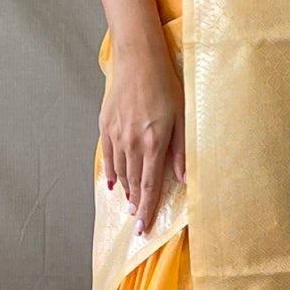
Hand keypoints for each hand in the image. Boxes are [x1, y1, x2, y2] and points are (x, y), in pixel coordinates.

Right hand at [100, 38, 185, 233]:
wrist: (138, 60)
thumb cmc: (165, 85)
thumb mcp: (182, 117)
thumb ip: (181, 151)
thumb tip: (183, 179)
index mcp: (153, 144)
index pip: (149, 186)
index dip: (147, 210)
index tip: (143, 229)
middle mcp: (132, 143)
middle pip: (133, 183)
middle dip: (136, 204)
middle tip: (138, 220)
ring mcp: (116, 135)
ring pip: (119, 172)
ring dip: (125, 189)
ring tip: (130, 203)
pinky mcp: (106, 126)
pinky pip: (107, 157)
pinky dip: (110, 172)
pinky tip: (112, 183)